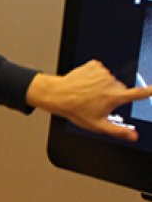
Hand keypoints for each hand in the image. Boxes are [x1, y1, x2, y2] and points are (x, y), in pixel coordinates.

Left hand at [26, 60, 151, 141]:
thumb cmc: (76, 111)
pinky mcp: (95, 64)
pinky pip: (100, 70)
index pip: (137, 94)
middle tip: (96, 102)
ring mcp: (103, 72)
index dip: (149, 91)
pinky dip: (94, 76)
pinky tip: (85, 83)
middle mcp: (111, 82)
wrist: (58, 95)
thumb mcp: (97, 125)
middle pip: (120, 88)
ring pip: (109, 79)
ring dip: (102, 85)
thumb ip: (117, 131)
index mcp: (114, 97)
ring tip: (88, 93)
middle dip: (112, 94)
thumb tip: (134, 137)